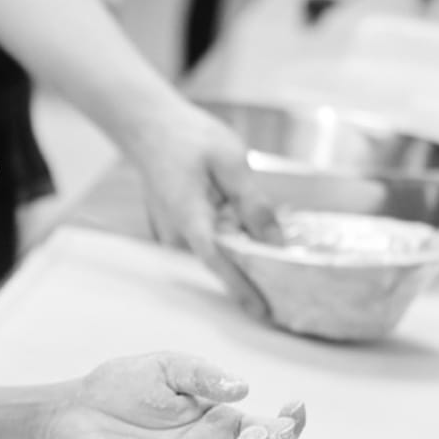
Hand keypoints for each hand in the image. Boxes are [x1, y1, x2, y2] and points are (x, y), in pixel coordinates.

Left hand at [45, 352, 303, 438]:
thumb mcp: (167, 367)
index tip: (297, 406)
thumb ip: (204, 376)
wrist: (71, 411)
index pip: (266, 430)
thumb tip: (243, 388)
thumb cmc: (120, 389)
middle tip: (279, 429)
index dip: (289, 424)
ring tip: (254, 438)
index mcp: (218, 423)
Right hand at [132, 95, 279, 315]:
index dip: (242, 289)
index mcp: (189, 216)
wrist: (148, 126)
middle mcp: (177, 233)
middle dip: (254, 271)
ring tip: (274, 245)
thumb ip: (253, 204)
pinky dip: (231, 237)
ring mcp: (173, 233)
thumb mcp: (231, 162)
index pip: (218, 263)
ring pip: (217, 251)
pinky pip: (209, 240)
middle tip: (290, 280)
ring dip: (243, 250)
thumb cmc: (187, 137)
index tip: (264, 312)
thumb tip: (274, 241)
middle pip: (222, 262)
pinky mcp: (177, 228)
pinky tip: (246, 222)